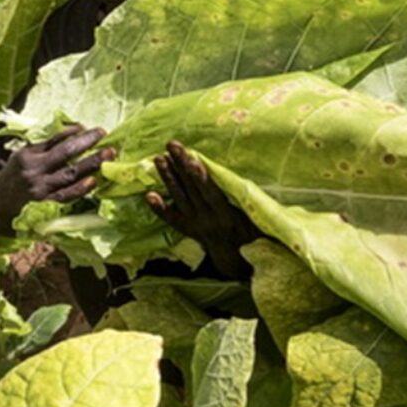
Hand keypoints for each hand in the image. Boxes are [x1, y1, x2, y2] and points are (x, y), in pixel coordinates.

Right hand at [0, 125, 115, 236]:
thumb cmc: (4, 180)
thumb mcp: (11, 156)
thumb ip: (26, 143)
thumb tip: (49, 126)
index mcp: (25, 155)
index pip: (53, 139)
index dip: (71, 131)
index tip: (85, 126)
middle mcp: (33, 170)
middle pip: (65, 152)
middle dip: (87, 141)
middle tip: (103, 132)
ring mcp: (40, 188)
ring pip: (71, 173)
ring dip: (92, 162)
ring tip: (109, 154)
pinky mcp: (45, 206)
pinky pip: (66, 195)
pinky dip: (81, 188)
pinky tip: (94, 181)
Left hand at [145, 140, 258, 278]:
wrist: (240, 261)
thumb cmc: (254, 234)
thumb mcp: (258, 219)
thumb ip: (250, 202)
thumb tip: (253, 179)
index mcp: (227, 217)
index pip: (211, 194)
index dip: (200, 177)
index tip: (192, 159)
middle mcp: (208, 221)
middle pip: (192, 190)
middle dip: (181, 166)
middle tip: (171, 146)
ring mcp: (196, 225)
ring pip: (180, 199)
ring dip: (168, 178)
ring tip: (158, 159)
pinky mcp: (188, 229)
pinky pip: (172, 219)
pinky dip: (159, 208)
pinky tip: (149, 195)